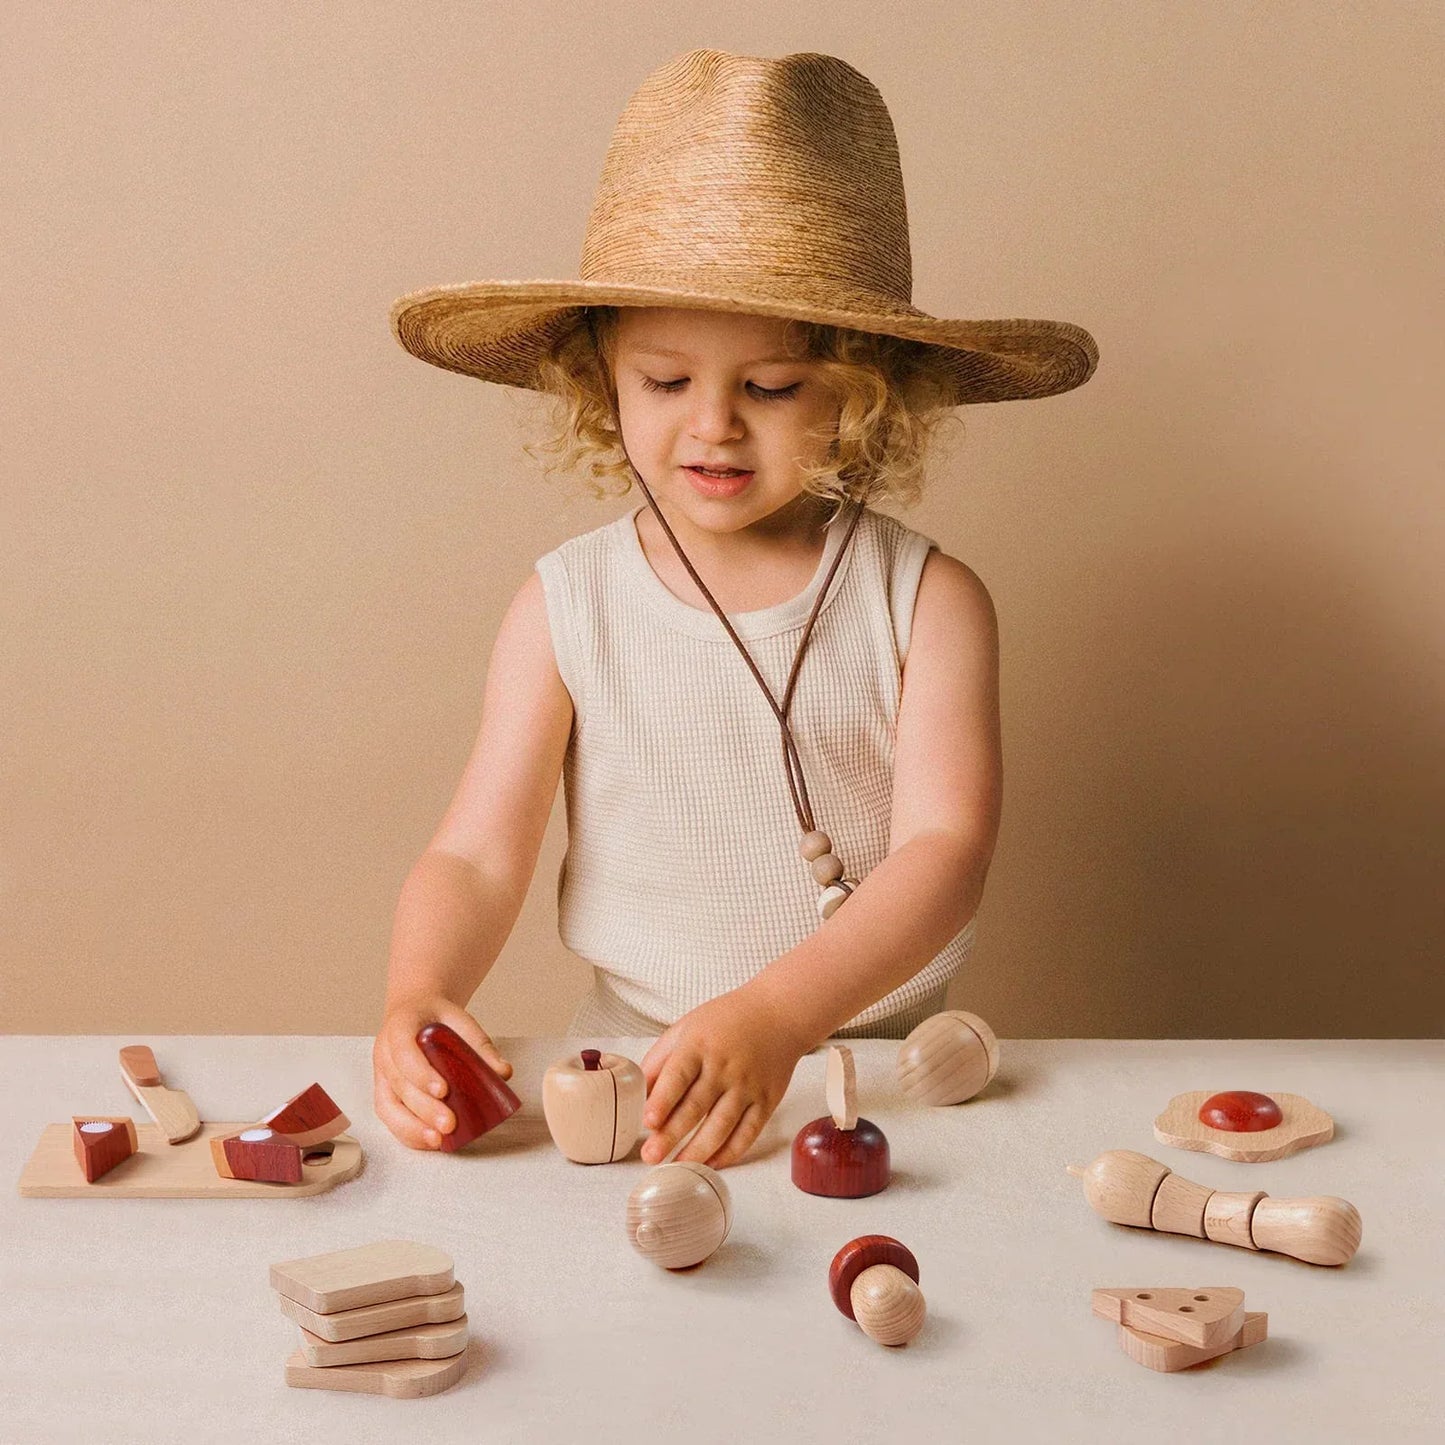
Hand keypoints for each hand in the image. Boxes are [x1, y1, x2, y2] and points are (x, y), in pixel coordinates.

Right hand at [373, 997, 512, 1149]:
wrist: (416, 1013)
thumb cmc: (437, 1019)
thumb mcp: (460, 1021)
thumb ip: (480, 1045)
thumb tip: (503, 1073)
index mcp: (400, 1026)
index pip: (404, 1051)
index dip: (421, 1073)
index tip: (443, 1091)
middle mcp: (384, 1052)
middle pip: (399, 1084)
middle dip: (424, 1108)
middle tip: (449, 1124)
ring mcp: (381, 1074)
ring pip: (387, 1106)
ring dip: (411, 1127)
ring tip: (438, 1140)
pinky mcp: (384, 1093)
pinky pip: (390, 1116)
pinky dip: (408, 1133)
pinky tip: (429, 1141)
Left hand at [639, 986, 806, 1169]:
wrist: (778, 1014)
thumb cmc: (726, 1020)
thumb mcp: (687, 1028)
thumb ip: (660, 1059)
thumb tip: (638, 1094)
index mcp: (699, 1045)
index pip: (678, 1076)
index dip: (663, 1100)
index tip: (649, 1122)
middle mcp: (724, 1066)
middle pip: (696, 1106)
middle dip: (671, 1135)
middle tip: (651, 1156)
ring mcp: (748, 1085)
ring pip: (721, 1126)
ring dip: (697, 1150)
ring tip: (676, 1166)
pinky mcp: (767, 1100)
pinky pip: (748, 1133)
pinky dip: (730, 1152)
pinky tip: (712, 1163)